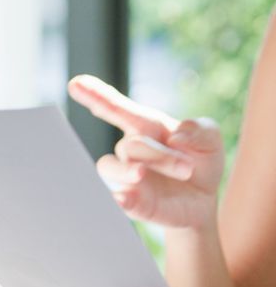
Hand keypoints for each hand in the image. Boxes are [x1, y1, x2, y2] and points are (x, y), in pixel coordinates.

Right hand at [68, 75, 225, 229]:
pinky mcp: (130, 202)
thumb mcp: (210, 138)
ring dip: (129, 170)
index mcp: (145, 128)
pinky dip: (116, 197)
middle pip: (130, 145)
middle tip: (188, 168)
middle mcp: (129, 150)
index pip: (117, 109)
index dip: (96, 95)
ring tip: (142, 175)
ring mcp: (125, 176)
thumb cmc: (200, 162)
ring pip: (111, 166)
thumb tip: (176, 136)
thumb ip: (199, 129)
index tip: (75, 83)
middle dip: (160, 156)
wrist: (203, 201)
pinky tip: (123, 198)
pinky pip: (114, 198)